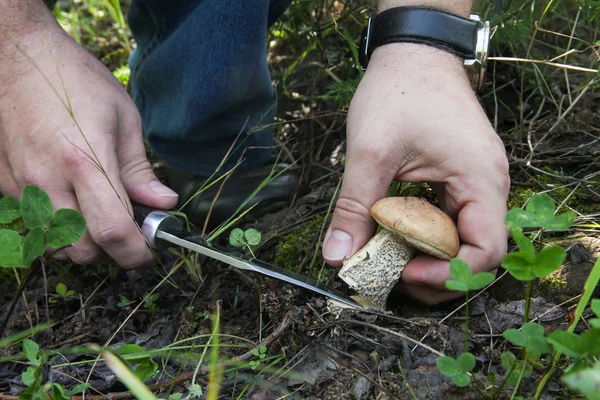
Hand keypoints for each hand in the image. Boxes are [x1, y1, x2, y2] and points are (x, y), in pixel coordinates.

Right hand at [0, 25, 177, 266]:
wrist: (16, 57)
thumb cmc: (75, 80)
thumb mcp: (123, 118)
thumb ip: (140, 170)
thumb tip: (163, 204)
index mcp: (85, 159)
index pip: (112, 229)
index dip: (137, 252)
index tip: (150, 251)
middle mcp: (49, 179)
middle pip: (82, 250)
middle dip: (111, 252)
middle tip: (129, 233)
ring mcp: (22, 184)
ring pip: (54, 246)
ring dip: (83, 245)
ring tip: (100, 218)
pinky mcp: (5, 183)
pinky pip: (34, 226)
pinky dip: (58, 230)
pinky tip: (72, 205)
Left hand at [322, 43, 509, 303]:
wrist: (413, 52)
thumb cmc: (399, 92)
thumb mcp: (370, 152)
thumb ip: (354, 208)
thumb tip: (337, 257)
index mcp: (481, 181)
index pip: (486, 253)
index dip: (447, 275)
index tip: (405, 272)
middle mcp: (488, 186)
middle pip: (475, 254)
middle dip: (435, 274)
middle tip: (392, 274)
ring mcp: (476, 182)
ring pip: (461, 240)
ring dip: (428, 256)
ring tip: (389, 257)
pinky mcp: (460, 178)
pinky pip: (449, 220)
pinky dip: (424, 234)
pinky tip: (393, 233)